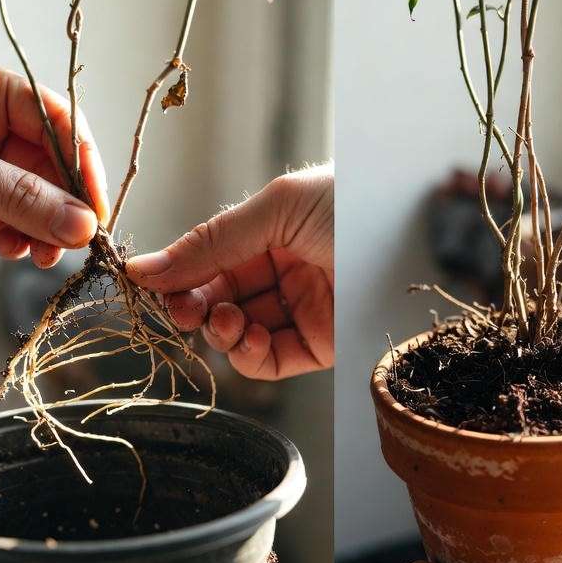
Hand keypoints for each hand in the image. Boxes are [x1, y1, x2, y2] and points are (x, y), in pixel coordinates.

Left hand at [0, 55, 108, 267]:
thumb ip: (17, 195)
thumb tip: (78, 221)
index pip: (52, 117)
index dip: (81, 157)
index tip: (98, 199)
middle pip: (48, 163)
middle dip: (66, 201)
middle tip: (82, 236)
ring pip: (33, 199)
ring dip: (47, 228)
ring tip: (49, 253)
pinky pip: (9, 224)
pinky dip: (21, 241)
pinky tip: (21, 252)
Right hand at [126, 165, 332, 379]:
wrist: (416, 236)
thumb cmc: (353, 203)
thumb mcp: (277, 209)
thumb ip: (211, 242)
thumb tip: (145, 268)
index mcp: (272, 231)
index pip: (210, 259)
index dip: (179, 274)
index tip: (148, 285)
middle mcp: (283, 271)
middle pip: (218, 299)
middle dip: (194, 307)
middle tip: (181, 310)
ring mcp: (301, 310)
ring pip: (237, 333)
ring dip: (220, 331)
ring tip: (223, 320)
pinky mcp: (320, 347)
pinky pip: (268, 360)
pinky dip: (247, 354)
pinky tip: (246, 336)